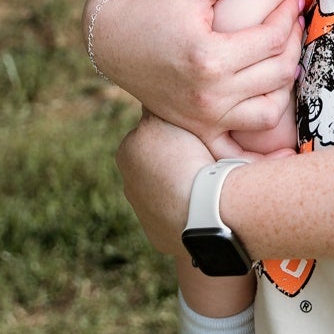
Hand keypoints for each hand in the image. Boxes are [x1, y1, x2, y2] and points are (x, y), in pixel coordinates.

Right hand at [88, 0, 302, 147]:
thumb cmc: (153, 4)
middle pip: (278, 73)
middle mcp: (210, 93)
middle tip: (291, 23)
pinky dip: (262, 121)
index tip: (292, 0)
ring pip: (271, 111)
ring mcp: (204, 117)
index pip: (272, 39)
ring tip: (283, 57)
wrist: (110, 39)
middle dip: (293, 43)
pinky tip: (268, 96)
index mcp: (209, 56)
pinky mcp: (198, 128)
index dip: (288, 16)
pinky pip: (243, 139)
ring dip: (286, 83)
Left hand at [117, 114, 216, 254]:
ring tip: (207, 182)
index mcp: (127, 152)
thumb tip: (155, 96)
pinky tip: (205, 204)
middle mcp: (128, 183)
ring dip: (182, 186)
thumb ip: (162, 106)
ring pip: (165, 192)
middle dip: (175, 160)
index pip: (150, 132)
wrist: (204, 207)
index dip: (176, 129)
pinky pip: (175, 217)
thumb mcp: (174, 116)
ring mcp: (142, 214)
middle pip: (155, 164)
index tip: (196, 132)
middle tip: (203, 157)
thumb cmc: (190, 156)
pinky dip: (188, 209)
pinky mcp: (158, 237)